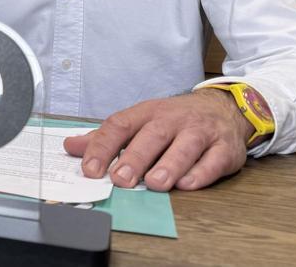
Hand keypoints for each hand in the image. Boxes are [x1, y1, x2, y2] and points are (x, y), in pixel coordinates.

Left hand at [62, 89, 253, 190]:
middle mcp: (173, 119)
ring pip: (185, 146)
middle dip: (135, 158)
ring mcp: (201, 132)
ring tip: (155, 183)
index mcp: (147, 113)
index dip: (103, 146)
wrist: (223, 109)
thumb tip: (71, 147)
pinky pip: (214, 159)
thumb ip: (106, 138)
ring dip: (169, 165)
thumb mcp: (139, 122)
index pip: (120, 125)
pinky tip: (187, 184)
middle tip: (120, 179)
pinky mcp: (224, 148)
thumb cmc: (174, 121)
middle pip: (153, 135)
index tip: (90, 170)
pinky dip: (201, 172)